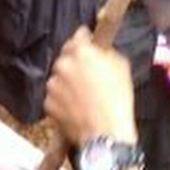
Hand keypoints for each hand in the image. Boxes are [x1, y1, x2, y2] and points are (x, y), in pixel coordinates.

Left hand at [44, 28, 137, 147]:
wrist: (105, 133)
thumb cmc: (116, 101)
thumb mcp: (121, 66)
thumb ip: (106, 52)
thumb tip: (100, 49)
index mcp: (81, 53)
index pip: (78, 36)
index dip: (85, 40)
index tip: (88, 42)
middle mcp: (62, 66)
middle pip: (66, 58)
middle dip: (76, 64)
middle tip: (90, 75)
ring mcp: (53, 86)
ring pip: (59, 78)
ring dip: (68, 83)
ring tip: (84, 95)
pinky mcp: (48, 104)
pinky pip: (55, 97)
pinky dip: (63, 100)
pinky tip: (77, 107)